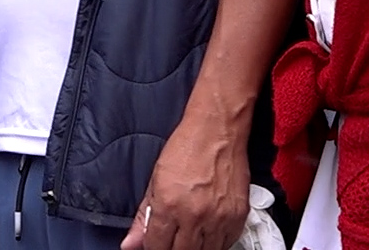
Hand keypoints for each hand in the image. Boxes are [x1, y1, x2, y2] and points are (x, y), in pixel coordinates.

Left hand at [121, 110, 249, 249]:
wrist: (218, 129)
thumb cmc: (187, 147)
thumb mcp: (156, 179)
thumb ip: (143, 216)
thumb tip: (130, 243)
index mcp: (169, 206)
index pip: (157, 246)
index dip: (153, 247)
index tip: (155, 243)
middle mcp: (195, 216)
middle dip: (172, 249)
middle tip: (172, 239)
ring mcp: (219, 218)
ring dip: (194, 247)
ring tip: (189, 235)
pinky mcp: (238, 216)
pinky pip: (226, 244)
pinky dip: (215, 243)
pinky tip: (207, 232)